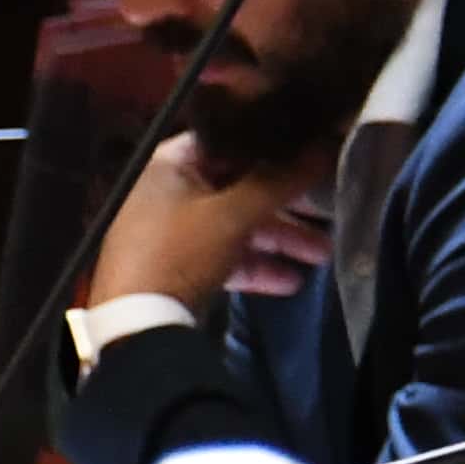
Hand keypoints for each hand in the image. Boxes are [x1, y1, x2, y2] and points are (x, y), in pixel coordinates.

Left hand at [86, 133, 322, 314]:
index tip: (313, 157)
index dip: (274, 148)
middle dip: (287, 206)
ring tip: (322, 255)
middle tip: (327, 211)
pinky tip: (290, 281)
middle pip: (240, 188)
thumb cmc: (180, 250)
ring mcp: (173, 229)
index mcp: (170, 165)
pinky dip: (256, 263)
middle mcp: (169, 191)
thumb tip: (324, 148)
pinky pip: (225, 253)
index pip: (230, 142)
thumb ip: (279, 182)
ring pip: (237, 224)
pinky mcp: (179, 263)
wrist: (138, 322)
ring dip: (280, 239)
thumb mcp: (233, 214)